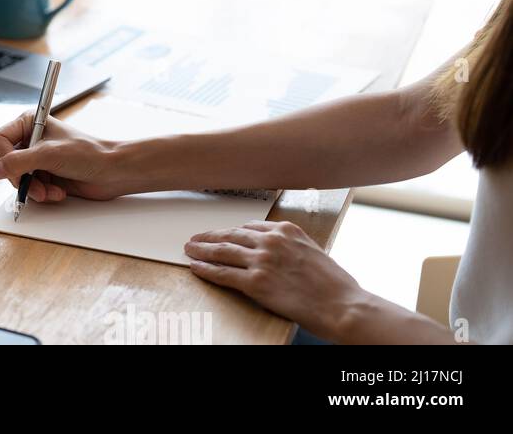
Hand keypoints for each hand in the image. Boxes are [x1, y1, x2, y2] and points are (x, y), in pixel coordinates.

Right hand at [0, 111, 132, 201]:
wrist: (112, 172)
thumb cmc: (89, 153)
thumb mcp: (49, 155)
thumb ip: (18, 162)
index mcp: (29, 123)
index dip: (4, 157)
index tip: (16, 169)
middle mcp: (30, 140)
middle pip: (6, 164)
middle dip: (23, 178)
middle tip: (38, 184)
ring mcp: (36, 160)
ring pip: (17, 180)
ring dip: (34, 189)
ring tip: (51, 190)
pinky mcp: (44, 176)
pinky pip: (29, 190)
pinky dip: (42, 194)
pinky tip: (57, 192)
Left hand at [185, 220, 370, 340]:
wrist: (342, 305)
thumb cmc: (334, 285)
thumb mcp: (313, 251)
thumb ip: (289, 246)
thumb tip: (272, 249)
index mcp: (287, 230)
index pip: (248, 227)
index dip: (230, 231)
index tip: (220, 233)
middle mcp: (272, 241)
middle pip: (230, 235)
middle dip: (209, 237)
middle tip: (195, 238)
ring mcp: (262, 260)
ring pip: (222, 251)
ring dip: (201, 251)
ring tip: (189, 250)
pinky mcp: (255, 282)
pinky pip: (222, 273)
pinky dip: (205, 270)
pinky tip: (195, 267)